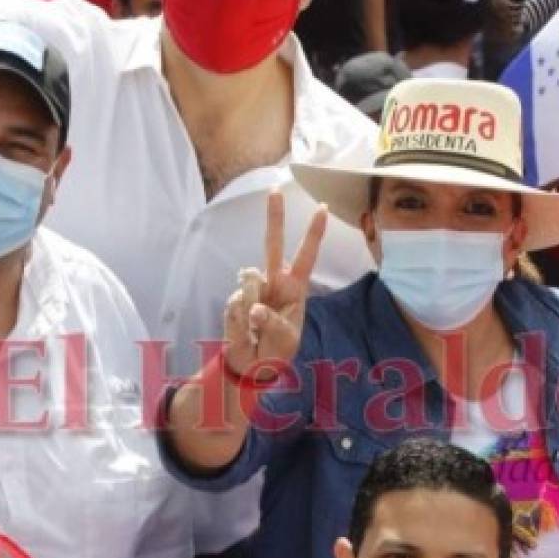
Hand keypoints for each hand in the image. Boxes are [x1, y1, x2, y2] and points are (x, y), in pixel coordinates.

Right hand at [223, 189, 327, 379]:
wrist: (253, 367)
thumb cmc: (277, 349)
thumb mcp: (285, 340)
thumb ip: (272, 323)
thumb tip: (254, 306)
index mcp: (294, 288)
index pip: (306, 256)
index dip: (314, 233)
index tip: (323, 208)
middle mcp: (273, 282)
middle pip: (272, 245)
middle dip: (274, 218)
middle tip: (275, 191)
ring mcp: (253, 289)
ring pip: (250, 282)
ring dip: (254, 309)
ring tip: (257, 332)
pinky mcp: (235, 302)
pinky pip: (236, 305)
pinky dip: (240, 322)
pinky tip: (245, 333)